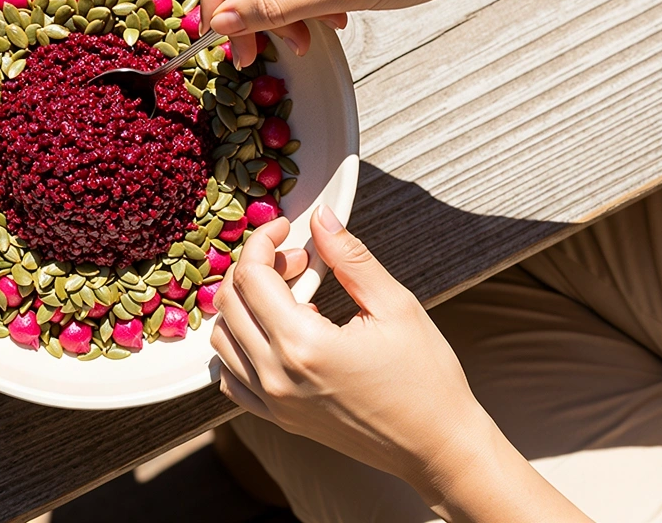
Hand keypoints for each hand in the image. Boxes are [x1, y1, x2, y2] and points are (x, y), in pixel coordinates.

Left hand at [210, 207, 482, 488]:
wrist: (438, 446)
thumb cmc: (427, 379)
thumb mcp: (395, 306)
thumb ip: (351, 257)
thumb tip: (321, 215)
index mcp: (304, 345)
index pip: (251, 276)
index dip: (262, 241)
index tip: (285, 228)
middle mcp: (277, 376)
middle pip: (230, 302)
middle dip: (257, 267)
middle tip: (300, 259)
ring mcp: (273, 402)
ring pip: (223, 338)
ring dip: (245, 304)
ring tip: (292, 295)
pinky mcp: (278, 418)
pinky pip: (231, 376)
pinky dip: (240, 345)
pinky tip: (275, 332)